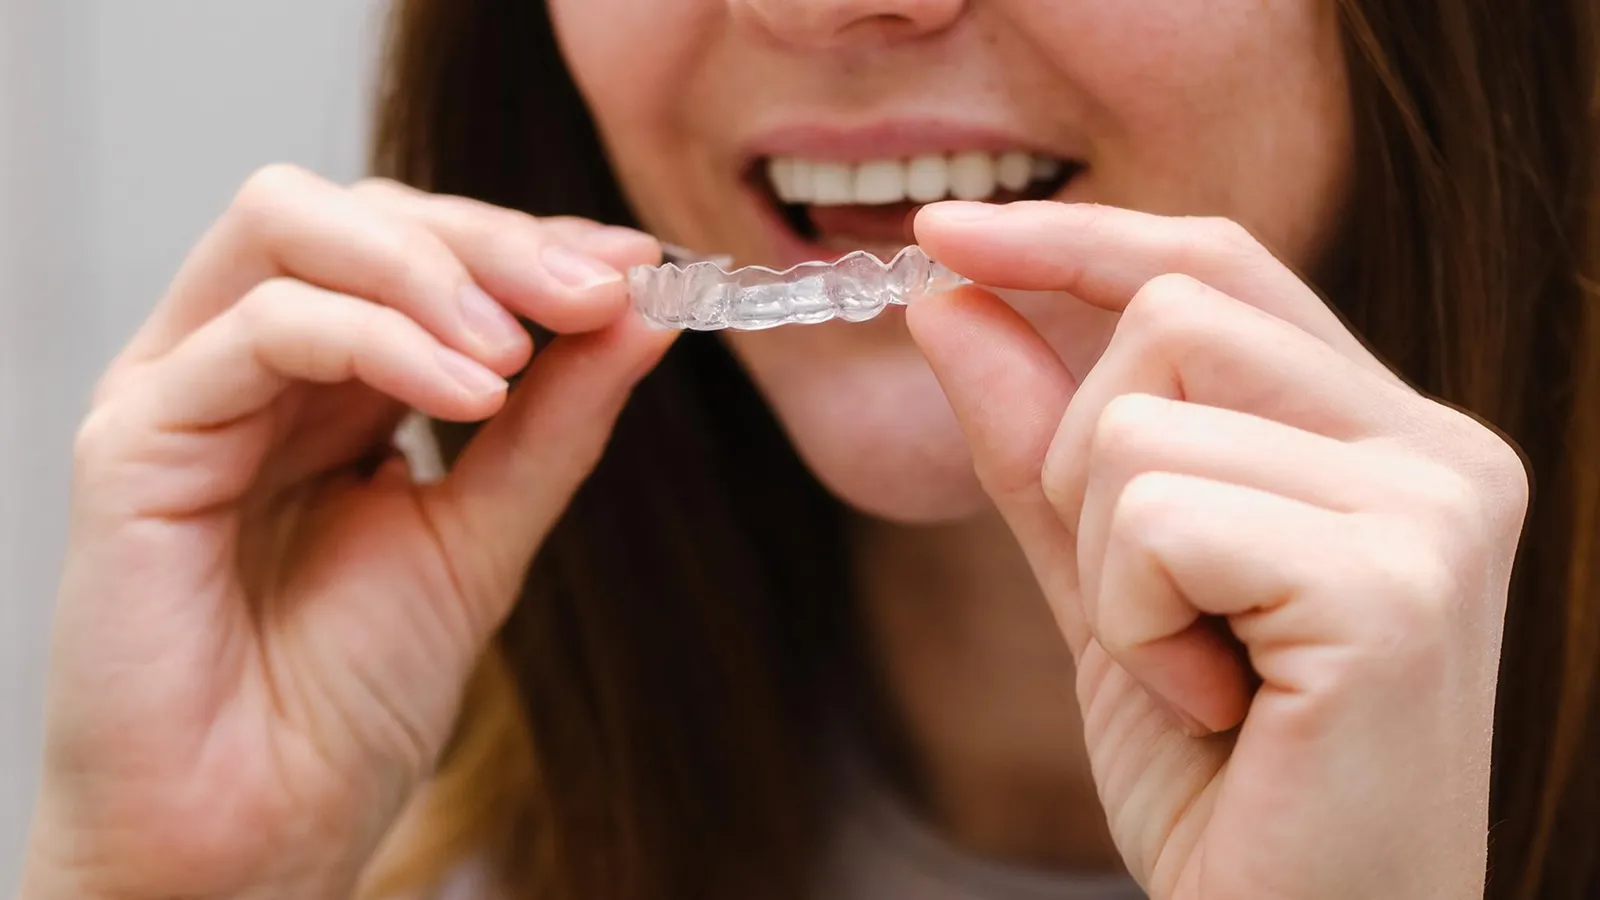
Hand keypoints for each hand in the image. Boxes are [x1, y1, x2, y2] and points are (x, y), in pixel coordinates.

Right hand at [21, 165, 673, 899]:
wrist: (259, 836)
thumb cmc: (348, 704)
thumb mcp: (483, 536)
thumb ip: (556, 419)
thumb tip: (642, 307)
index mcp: (330, 384)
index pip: (422, 248)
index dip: (529, 242)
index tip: (637, 267)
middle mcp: (251, 366)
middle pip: (359, 212)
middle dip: (490, 240)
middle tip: (595, 292)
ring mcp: (185, 392)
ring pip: (290, 228)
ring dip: (431, 270)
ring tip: (520, 356)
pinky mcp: (131, 439)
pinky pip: (259, 330)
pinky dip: (378, 339)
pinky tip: (469, 395)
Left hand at [909, 201, 1527, 899]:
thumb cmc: (1221, 778)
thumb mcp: (1106, 581)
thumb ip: (1037, 439)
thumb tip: (953, 294)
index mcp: (1387, 438)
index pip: (1218, 267)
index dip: (1075, 237)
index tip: (944, 232)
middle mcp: (1439, 451)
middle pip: (1172, 312)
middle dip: (1084, 458)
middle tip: (1148, 601)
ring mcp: (1434, 511)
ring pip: (1144, 418)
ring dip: (1110, 561)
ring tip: (1196, 670)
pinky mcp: (1396, 587)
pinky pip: (1158, 517)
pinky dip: (1134, 621)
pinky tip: (1215, 703)